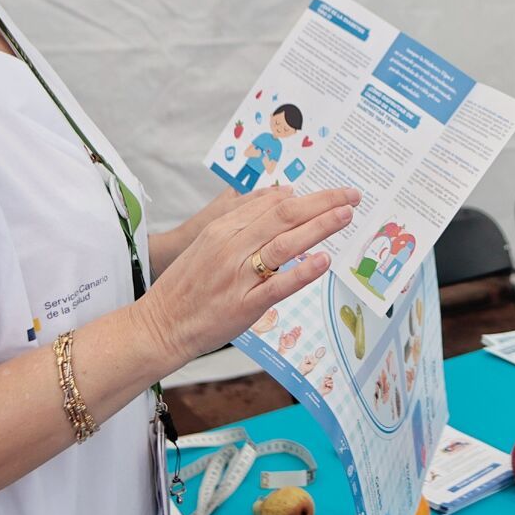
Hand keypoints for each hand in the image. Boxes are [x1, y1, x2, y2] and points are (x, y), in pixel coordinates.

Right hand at [139, 185, 357, 367]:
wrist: (162, 323)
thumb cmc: (189, 283)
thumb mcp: (209, 240)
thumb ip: (245, 217)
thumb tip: (284, 193)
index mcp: (223, 229)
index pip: (273, 205)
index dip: (309, 196)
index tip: (335, 191)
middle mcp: (231, 247)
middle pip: (284, 217)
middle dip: (322, 203)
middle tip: (352, 196)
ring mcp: (238, 276)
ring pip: (284, 244)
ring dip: (318, 227)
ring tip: (345, 216)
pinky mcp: (244, 305)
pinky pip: (278, 285)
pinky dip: (302, 272)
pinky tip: (323, 260)